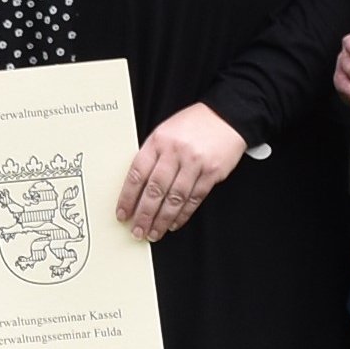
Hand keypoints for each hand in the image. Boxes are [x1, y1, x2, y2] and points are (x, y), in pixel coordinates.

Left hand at [116, 102, 247, 242]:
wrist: (226, 116)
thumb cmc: (193, 124)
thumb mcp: (165, 132)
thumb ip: (152, 155)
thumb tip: (138, 187)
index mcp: (158, 141)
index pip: (137, 174)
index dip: (127, 197)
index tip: (123, 213)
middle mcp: (175, 152)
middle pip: (154, 190)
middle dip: (144, 215)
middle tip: (137, 231)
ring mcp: (194, 163)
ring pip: (174, 198)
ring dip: (162, 220)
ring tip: (154, 232)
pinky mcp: (211, 173)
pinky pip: (194, 198)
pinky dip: (183, 214)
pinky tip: (174, 223)